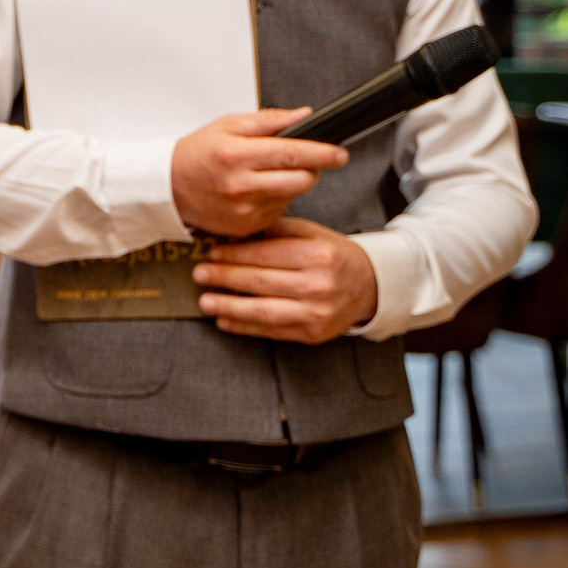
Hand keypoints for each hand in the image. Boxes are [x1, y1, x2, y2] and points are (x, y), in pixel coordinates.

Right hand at [170, 108, 348, 238]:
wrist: (169, 187)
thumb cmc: (197, 154)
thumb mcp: (228, 125)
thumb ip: (269, 121)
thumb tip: (303, 116)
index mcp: (237, 155)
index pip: (293, 154)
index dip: (322, 153)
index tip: (340, 153)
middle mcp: (242, 185)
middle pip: (302, 180)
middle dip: (312, 169)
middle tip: (304, 161)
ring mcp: (245, 210)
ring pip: (292, 196)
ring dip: (291, 184)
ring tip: (266, 175)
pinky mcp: (247, 227)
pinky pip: (278, 211)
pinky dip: (276, 200)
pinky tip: (256, 191)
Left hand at [195, 216, 378, 342]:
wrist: (367, 286)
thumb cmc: (331, 256)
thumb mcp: (310, 234)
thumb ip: (274, 232)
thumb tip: (232, 234)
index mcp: (318, 256)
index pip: (265, 256)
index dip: (234, 255)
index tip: (211, 252)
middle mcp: (319, 286)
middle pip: (260, 283)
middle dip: (224, 278)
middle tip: (199, 274)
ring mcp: (316, 314)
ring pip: (262, 311)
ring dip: (228, 306)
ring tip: (205, 301)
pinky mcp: (312, 335)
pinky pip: (271, 331)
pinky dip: (244, 326)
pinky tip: (224, 319)